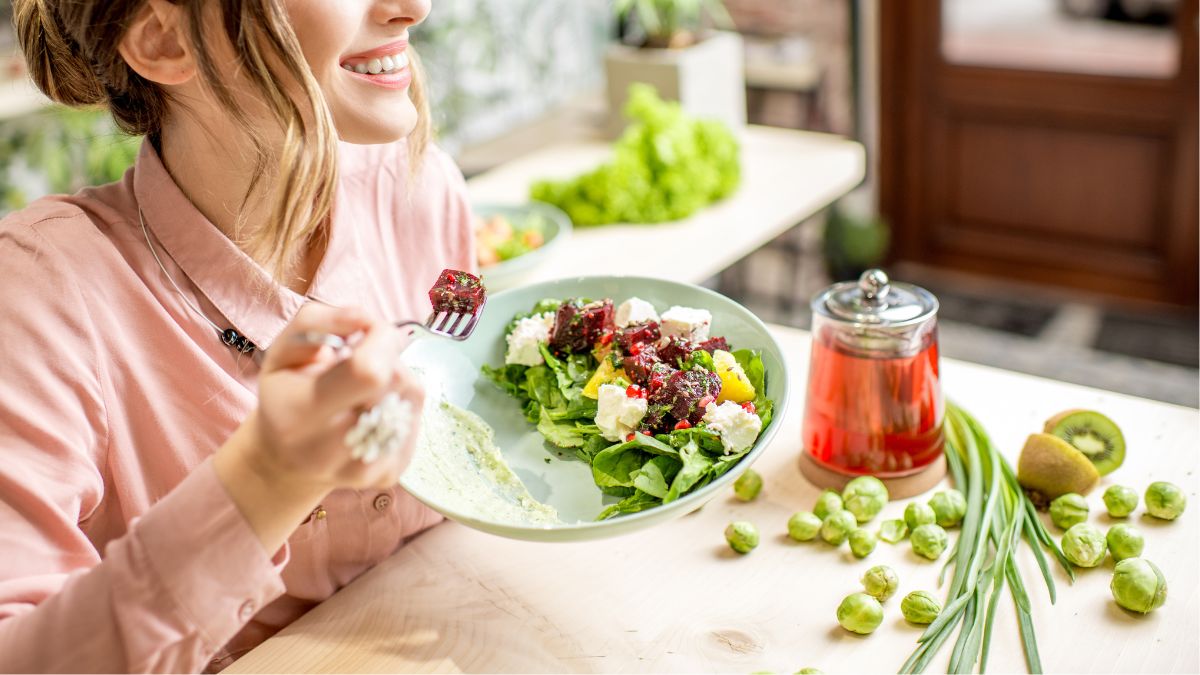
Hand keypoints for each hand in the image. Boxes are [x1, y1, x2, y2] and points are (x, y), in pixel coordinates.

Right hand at [251, 303, 424, 490]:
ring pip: (412, 396)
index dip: (380, 339)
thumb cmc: (285, 396)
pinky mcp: (389, 475)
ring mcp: (364, 469)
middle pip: (396, 380)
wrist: (286, 462)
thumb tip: (366, 318)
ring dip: (396, 378)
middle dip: (387, 356)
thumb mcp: (281, 350)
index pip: (368, 371)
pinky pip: (417, 418)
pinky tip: (375, 408)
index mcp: (299, 414)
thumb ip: (318, 322)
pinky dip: (402, 403)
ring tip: (365, 387)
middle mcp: (330, 450)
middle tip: (362, 360)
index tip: (367, 331)